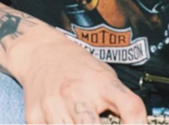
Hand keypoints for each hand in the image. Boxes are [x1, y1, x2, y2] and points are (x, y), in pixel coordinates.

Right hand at [11, 33, 147, 123]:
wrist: (40, 51)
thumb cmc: (77, 66)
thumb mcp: (104, 75)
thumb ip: (119, 100)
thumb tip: (134, 124)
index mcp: (101, 82)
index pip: (130, 107)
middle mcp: (77, 92)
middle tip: (100, 124)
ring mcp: (54, 105)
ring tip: (81, 121)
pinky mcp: (34, 117)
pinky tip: (62, 121)